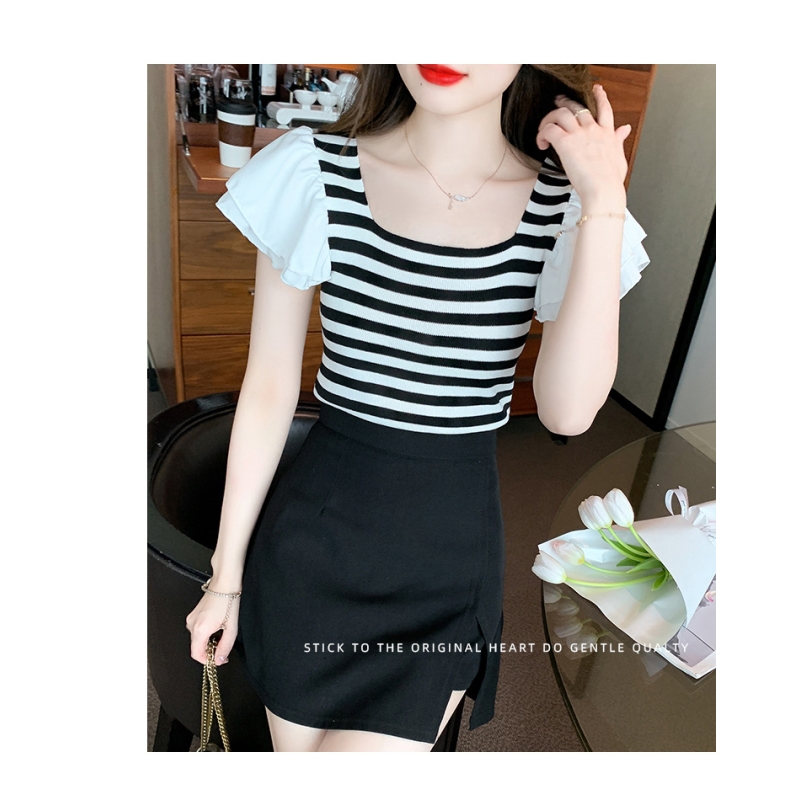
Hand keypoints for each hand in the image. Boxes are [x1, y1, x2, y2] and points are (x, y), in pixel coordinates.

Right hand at [186, 590, 239, 667]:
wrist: (224, 583)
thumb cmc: (228, 601)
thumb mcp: (231, 628)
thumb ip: (225, 647)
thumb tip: (219, 660)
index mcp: (200, 629)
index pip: (196, 654)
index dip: (206, 660)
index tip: (217, 659)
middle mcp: (192, 624)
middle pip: (196, 646)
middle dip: (209, 650)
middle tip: (222, 646)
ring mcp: (191, 618)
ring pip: (197, 638)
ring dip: (208, 640)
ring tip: (221, 632)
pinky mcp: (193, 614)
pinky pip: (197, 629)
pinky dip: (206, 632)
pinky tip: (216, 625)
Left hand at [535, 84, 629, 204]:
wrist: (603, 189)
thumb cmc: (611, 180)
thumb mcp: (619, 157)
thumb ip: (619, 141)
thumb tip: (625, 129)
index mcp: (607, 133)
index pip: (604, 108)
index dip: (600, 97)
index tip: (596, 89)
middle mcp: (593, 129)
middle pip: (577, 106)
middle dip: (565, 102)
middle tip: (558, 101)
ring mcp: (579, 134)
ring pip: (561, 113)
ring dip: (549, 118)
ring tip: (543, 127)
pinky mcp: (565, 142)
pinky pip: (549, 129)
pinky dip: (542, 134)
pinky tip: (541, 143)